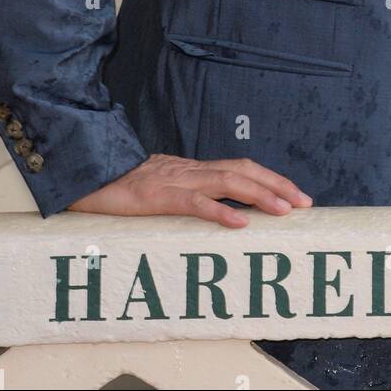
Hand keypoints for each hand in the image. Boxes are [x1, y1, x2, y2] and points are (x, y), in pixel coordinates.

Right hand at [68, 153, 312, 226]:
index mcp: (193, 170)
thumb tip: (217, 210)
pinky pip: (194, 203)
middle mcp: (190, 171)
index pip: (241, 167)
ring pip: (227, 182)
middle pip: (244, 170)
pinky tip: (240, 223)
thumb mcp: (161, 189)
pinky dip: (220, 212)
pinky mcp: (157, 196)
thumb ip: (188, 194)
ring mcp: (175, 181)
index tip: (296, 195)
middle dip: (277, 185)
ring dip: (259, 195)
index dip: (271, 179)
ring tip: (284, 210)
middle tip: (305, 202)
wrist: (86, 176)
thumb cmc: (122, 187)